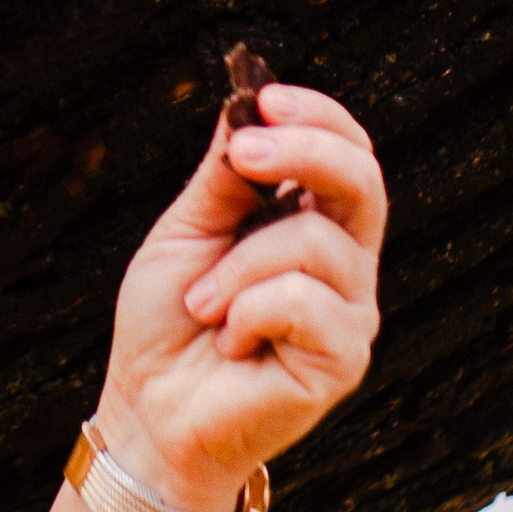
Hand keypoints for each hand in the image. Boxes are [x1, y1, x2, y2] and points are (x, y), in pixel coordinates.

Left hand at [94, 83, 384, 511]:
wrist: (149, 413)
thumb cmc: (169, 324)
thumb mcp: (187, 232)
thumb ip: (224, 177)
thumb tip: (247, 103)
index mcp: (314, 224)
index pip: (349, 153)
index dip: (318, 117)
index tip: (265, 99)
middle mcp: (346, 265)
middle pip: (363, 181)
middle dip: (302, 150)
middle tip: (240, 153)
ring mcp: (350, 314)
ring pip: (316, 242)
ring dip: (238, 265)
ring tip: (201, 303)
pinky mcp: (343, 362)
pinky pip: (304, 302)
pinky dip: (247, 311)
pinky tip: (229, 341)